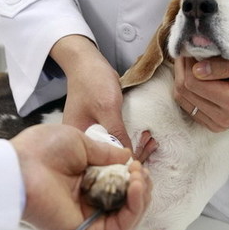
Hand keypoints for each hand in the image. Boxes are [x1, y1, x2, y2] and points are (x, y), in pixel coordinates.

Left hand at [10, 123, 151, 229]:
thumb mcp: (81, 143)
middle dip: (140, 186)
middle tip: (140, 171)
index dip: (133, 176)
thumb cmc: (41, 151)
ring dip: (141, 196)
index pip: (119, 187)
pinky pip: (120, 227)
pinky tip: (135, 188)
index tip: (137, 163)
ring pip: (128, 216)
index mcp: (84, 183)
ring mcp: (88, 221)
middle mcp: (87, 204)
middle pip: (127, 203)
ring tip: (139, 178)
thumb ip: (107, 154)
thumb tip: (129, 158)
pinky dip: (134, 208)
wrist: (19, 167)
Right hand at [50, 36, 157, 161]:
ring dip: (134, 149)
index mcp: (78, 142)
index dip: (120, 167)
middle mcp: (83, 143)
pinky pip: (116, 141)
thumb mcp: (106, 107)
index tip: (138, 165)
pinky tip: (145, 139)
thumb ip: (117, 132)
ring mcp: (92, 136)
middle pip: (108, 160)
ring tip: (150, 142)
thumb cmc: (92, 81)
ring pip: (114, 151)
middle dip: (131, 158)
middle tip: (149, 148)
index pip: (99, 163)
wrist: (87, 62)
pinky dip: (130, 140)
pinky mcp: (101, 130)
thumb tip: (129, 158)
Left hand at [173, 47, 228, 131]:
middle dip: (183, 69)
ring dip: (183, 77)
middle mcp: (223, 119)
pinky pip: (187, 106)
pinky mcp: (212, 124)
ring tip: (195, 61)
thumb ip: (226, 64)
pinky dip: (187, 89)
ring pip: (182, 99)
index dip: (188, 62)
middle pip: (184, 91)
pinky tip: (197, 76)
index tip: (195, 46)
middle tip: (192, 51)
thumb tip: (196, 70)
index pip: (192, 82)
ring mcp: (216, 124)